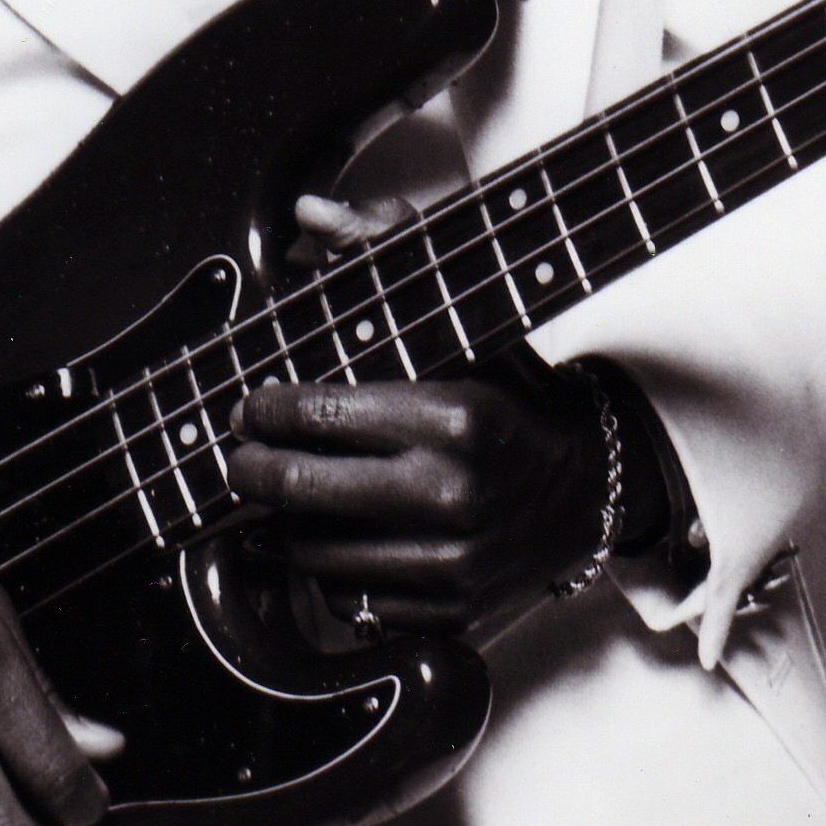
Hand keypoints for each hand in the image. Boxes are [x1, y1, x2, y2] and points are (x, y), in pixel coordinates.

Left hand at [223, 192, 609, 636]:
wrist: (587, 486)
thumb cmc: (510, 392)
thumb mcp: (460, 315)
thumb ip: (380, 247)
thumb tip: (307, 211)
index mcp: (454, 418)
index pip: (320, 417)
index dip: (266, 411)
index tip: (250, 406)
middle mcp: (453, 496)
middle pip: (303, 492)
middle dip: (252, 469)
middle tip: (238, 455)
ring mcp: (452, 564)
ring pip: (317, 554)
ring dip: (285, 524)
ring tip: (283, 494)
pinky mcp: (450, 614)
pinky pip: (352, 603)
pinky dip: (329, 573)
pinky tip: (333, 537)